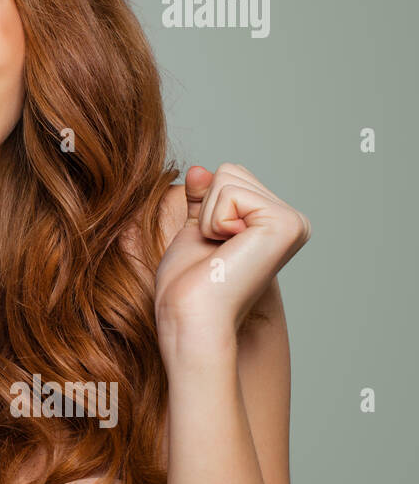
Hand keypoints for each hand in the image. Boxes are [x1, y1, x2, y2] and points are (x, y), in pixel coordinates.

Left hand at [155, 163, 310, 350]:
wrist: (191, 314)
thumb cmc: (190, 284)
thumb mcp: (196, 231)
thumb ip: (203, 200)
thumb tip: (200, 168)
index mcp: (276, 222)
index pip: (230, 175)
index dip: (206, 206)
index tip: (213, 244)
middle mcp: (293, 220)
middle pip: (230, 170)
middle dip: (207, 208)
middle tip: (215, 249)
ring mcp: (293, 222)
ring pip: (228, 176)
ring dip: (209, 216)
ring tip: (221, 251)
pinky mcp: (286, 224)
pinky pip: (230, 192)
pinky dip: (214, 221)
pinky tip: (227, 249)